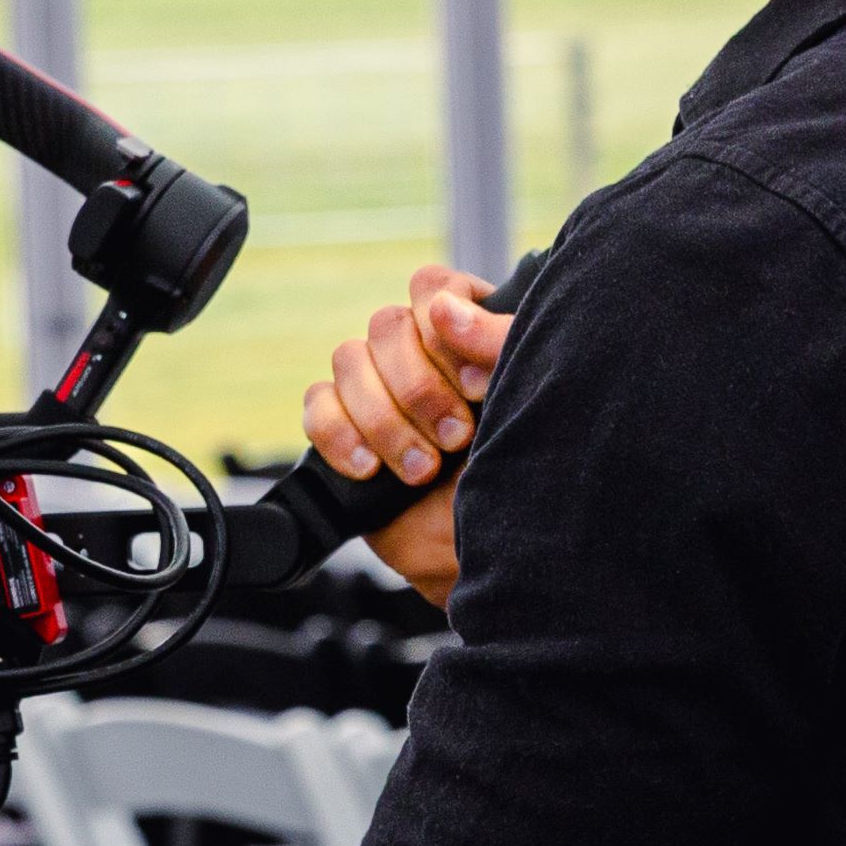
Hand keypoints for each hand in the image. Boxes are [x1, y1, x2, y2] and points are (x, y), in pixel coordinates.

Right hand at [302, 265, 510, 603]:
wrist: (486, 557)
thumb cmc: (521, 478)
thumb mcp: (528, 401)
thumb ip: (499, 343)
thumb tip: (445, 308)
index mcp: (468, 332)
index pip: (434, 288)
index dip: (445, 328)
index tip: (474, 386)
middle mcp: (419, 353)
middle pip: (387, 325)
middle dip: (419, 389)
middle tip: (455, 439)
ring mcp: (378, 389)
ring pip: (348, 361)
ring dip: (385, 420)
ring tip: (421, 470)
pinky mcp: (345, 429)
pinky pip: (318, 407)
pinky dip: (341, 437)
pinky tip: (372, 470)